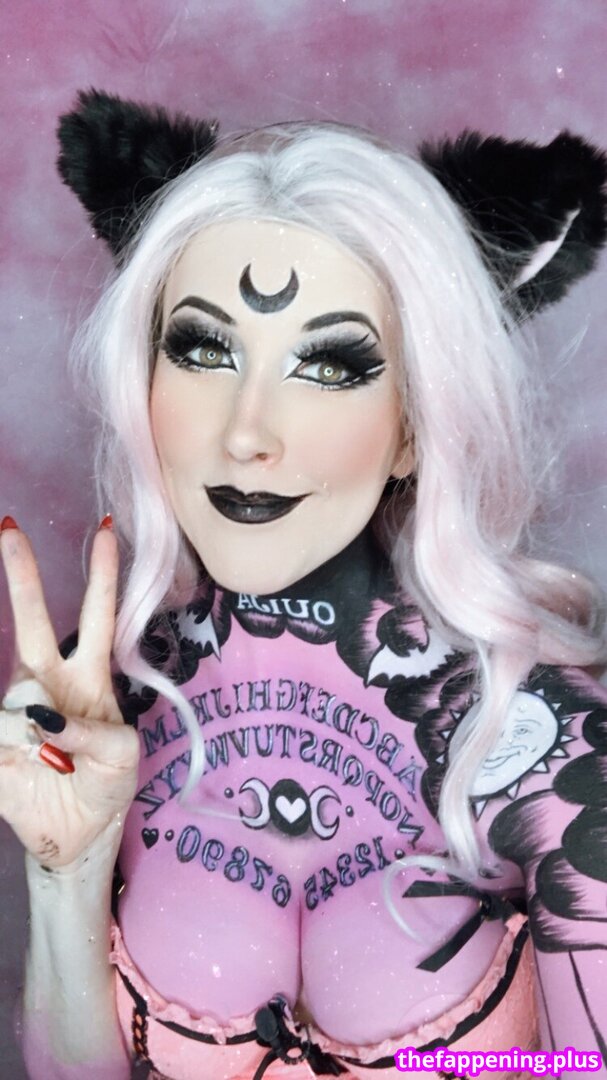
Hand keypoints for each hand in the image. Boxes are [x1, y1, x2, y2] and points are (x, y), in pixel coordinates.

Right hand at [0, 518, 138, 869]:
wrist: (79, 836)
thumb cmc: (107, 784)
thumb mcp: (122, 758)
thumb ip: (94, 733)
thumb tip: (43, 716)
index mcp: (89, 678)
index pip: (97, 617)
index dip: (102, 576)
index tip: (103, 531)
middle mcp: (50, 682)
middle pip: (36, 622)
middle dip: (22, 575)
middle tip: (9, 528)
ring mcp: (18, 710)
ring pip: (17, 693)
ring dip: (33, 733)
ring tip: (53, 768)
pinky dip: (9, 740)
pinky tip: (27, 757)